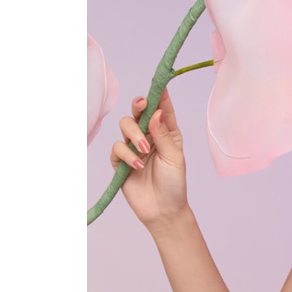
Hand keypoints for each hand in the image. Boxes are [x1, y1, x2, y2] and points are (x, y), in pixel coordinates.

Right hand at [110, 89, 187, 229]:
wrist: (162, 211)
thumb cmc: (174, 184)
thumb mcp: (174, 157)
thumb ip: (164, 134)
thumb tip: (156, 111)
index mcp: (167, 132)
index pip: (162, 109)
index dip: (158, 94)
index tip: (157, 80)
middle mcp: (150, 136)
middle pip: (138, 112)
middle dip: (139, 106)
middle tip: (142, 106)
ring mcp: (133, 147)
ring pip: (125, 126)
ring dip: (134, 135)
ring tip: (145, 151)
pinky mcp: (121, 161)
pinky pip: (117, 148)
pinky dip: (127, 154)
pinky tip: (138, 166)